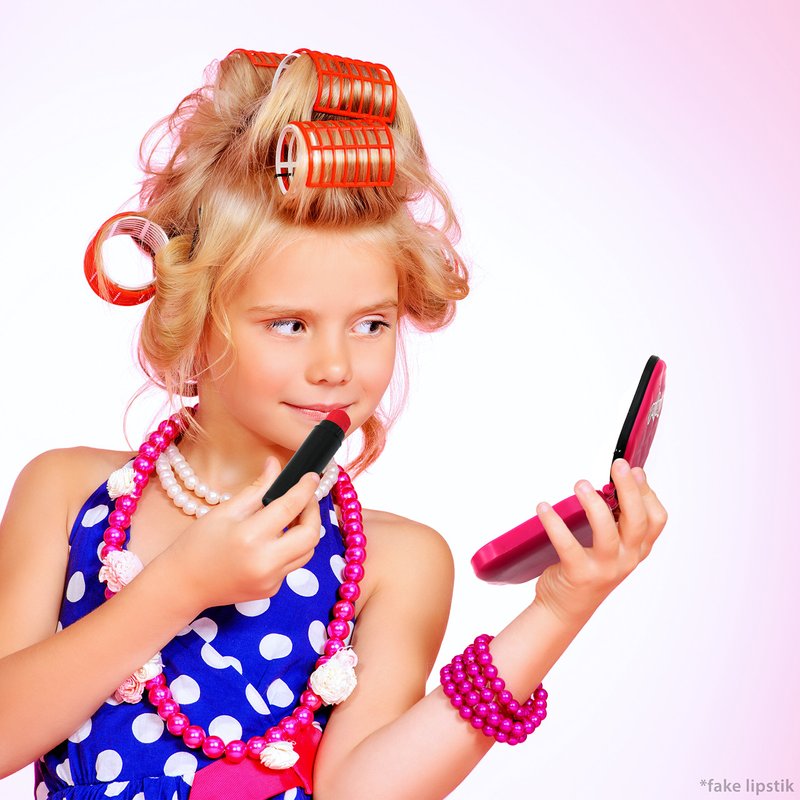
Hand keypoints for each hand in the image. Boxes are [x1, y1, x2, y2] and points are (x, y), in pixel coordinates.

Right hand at [161, 456, 322, 613]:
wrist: (183, 585)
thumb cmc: (198, 544)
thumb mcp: (225, 511)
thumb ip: (257, 489)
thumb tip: (275, 465)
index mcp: (250, 537)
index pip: (290, 507)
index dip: (305, 488)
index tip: (312, 475)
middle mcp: (265, 562)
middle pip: (311, 535)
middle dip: (313, 512)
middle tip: (306, 497)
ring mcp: (270, 580)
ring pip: (307, 551)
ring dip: (306, 530)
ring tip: (293, 515)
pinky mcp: (271, 590)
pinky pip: (292, 565)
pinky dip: (290, 548)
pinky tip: (275, 539)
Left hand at [533, 458, 667, 624]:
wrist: (564, 609)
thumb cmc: (586, 569)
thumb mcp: (610, 547)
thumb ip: (615, 521)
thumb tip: (612, 483)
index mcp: (636, 550)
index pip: (655, 520)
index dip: (647, 492)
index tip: (634, 470)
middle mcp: (626, 560)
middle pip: (637, 520)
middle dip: (629, 489)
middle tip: (617, 465)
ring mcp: (605, 569)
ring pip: (607, 531)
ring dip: (593, 504)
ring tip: (580, 484)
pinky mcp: (580, 574)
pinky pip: (567, 545)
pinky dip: (554, 523)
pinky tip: (543, 507)